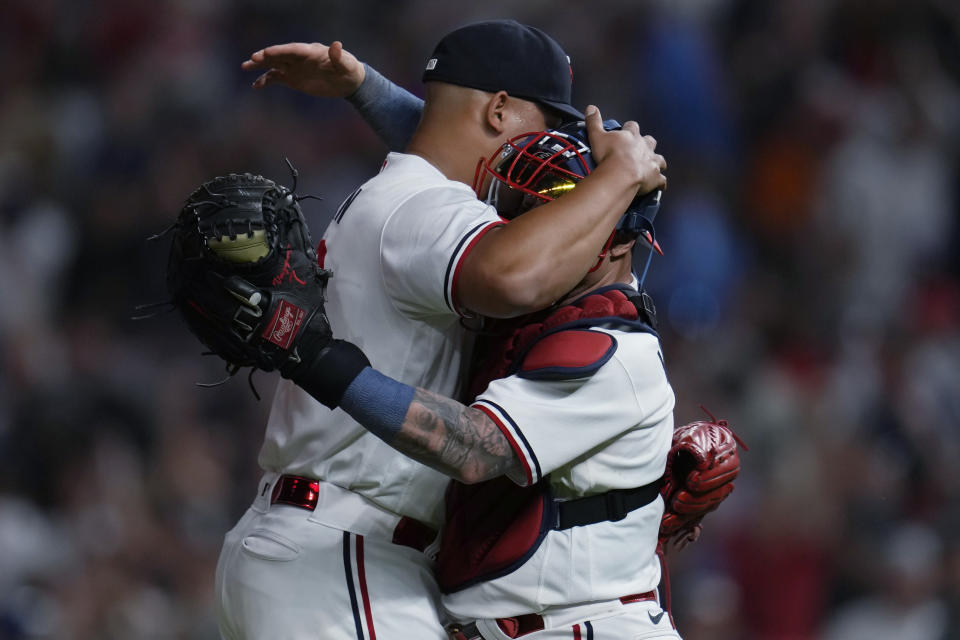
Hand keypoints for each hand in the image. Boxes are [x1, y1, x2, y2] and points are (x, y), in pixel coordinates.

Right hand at [241, 41, 364, 96]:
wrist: (348, 81)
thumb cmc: (349, 70)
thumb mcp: (346, 64)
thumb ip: (339, 56)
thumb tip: (336, 45)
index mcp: (310, 51)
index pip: (292, 49)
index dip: (280, 50)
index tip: (267, 52)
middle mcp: (299, 58)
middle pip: (279, 55)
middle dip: (266, 56)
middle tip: (253, 59)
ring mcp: (294, 67)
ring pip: (273, 64)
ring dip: (260, 65)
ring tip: (245, 66)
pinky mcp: (293, 79)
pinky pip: (276, 78)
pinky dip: (265, 81)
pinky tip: (255, 85)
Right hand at [584, 105, 666, 194]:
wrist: (620, 175)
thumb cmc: (608, 156)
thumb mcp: (597, 136)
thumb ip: (594, 122)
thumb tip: (590, 107)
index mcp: (631, 136)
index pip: (632, 127)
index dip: (630, 128)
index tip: (626, 130)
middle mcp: (644, 147)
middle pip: (650, 141)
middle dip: (647, 144)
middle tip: (641, 149)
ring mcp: (652, 162)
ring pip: (660, 159)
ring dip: (657, 162)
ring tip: (653, 166)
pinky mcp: (655, 176)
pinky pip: (661, 180)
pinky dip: (660, 182)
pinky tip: (659, 185)